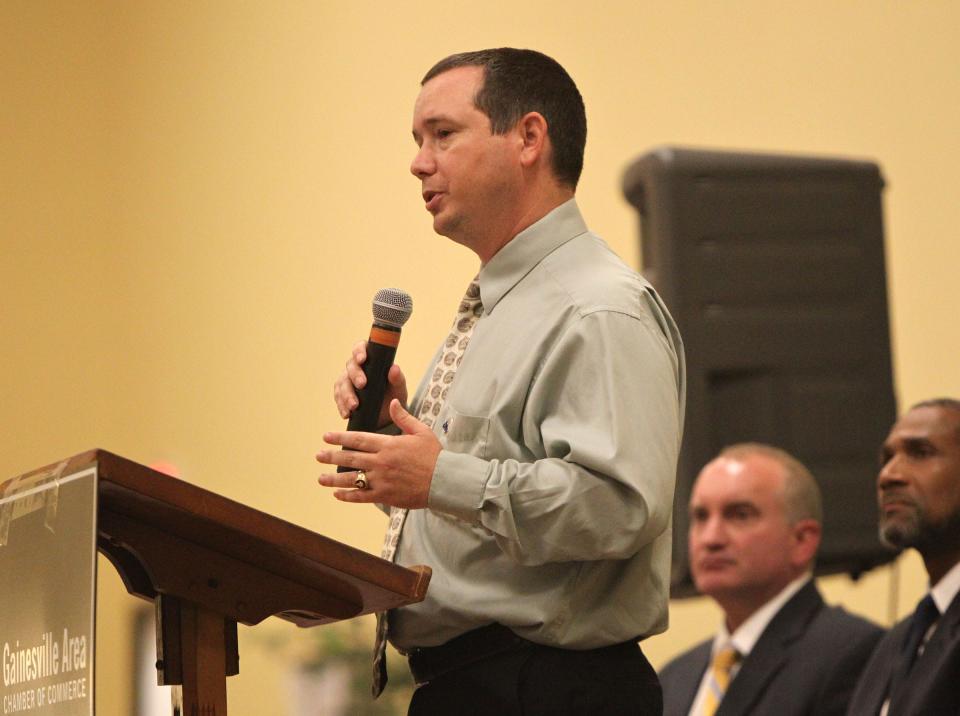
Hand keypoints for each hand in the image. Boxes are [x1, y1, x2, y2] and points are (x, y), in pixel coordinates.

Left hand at [317, 400, 439, 507]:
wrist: (444, 480)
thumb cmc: (434, 455)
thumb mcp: (421, 431)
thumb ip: (403, 417)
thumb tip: (392, 402)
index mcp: (388, 444)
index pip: (358, 439)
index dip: (339, 437)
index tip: (325, 437)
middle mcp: (381, 461)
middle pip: (350, 458)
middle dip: (331, 457)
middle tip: (318, 456)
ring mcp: (381, 480)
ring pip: (352, 478)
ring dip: (334, 479)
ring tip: (320, 478)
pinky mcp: (385, 495)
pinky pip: (362, 496)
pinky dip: (348, 496)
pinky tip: (337, 494)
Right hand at [333, 341, 408, 429]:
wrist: (387, 414)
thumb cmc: (393, 394)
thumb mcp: (398, 388)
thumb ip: (397, 378)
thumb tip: (394, 368)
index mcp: (370, 359)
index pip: (361, 347)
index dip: (359, 351)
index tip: (362, 359)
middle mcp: (356, 367)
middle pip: (350, 366)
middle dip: (355, 375)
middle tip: (362, 384)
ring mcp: (347, 380)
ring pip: (342, 383)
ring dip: (346, 394)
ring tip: (354, 406)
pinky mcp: (341, 394)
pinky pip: (338, 397)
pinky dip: (342, 406)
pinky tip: (347, 413)